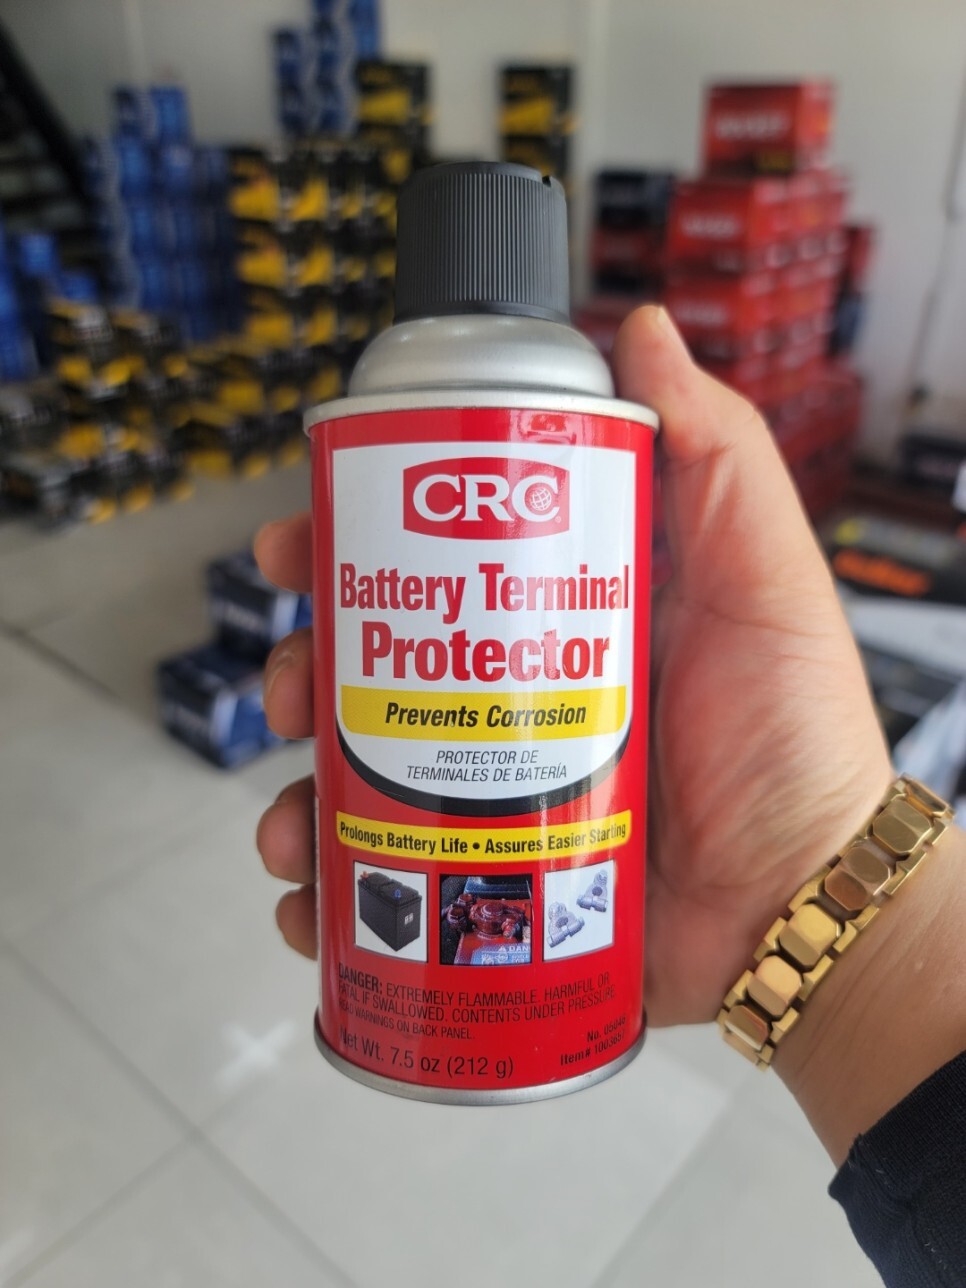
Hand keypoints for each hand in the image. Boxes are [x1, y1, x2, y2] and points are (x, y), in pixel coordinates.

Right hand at [254, 305, 891, 1029]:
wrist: (802, 903)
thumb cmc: (794, 740)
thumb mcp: (763, 579)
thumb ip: (716, 454)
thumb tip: (643, 330)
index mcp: (554, 619)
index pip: (428, 565)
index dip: (348, 547)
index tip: (298, 541)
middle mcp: (511, 700)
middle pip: (371, 667)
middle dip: (306, 669)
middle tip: (295, 689)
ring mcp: (493, 795)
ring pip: (359, 777)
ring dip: (298, 791)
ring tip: (292, 822)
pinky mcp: (489, 878)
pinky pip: (384, 883)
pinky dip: (329, 892)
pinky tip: (308, 897)